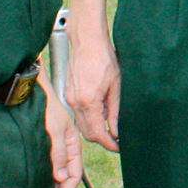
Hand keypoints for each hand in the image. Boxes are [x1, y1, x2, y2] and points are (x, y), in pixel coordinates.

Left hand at [43, 77, 84, 187]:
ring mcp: (53, 145)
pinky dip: (43, 174)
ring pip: (55, 170)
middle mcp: (64, 146)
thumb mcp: (55, 130)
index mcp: (73, 144)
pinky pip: (46, 163)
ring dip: (50, 184)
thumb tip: (61, 178)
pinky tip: (35, 180)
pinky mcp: (42, 143)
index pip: (75, 173)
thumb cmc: (45, 106)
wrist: (32, 90)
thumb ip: (58, 154)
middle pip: (66, 174)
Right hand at [66, 28, 120, 153]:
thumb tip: (116, 129)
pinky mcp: (68, 93)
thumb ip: (115, 110)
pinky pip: (78, 113)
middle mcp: (75, 103)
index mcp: (87, 102)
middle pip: (87, 133)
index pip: (97, 133)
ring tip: (111, 126)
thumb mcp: (116, 85)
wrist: (86, 41)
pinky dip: (89, 118)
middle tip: (117, 139)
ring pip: (81, 124)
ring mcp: (69, 98)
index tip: (119, 147)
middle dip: (102, 139)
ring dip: (95, 129)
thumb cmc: (103, 58)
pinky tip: (101, 112)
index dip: (109, 143)